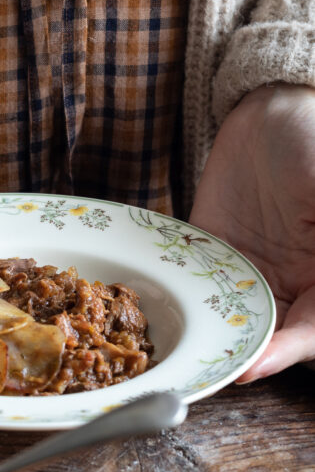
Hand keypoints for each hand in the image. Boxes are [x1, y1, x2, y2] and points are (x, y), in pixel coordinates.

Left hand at [190, 84, 314, 381]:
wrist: (272, 108)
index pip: (314, 329)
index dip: (290, 350)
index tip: (256, 364)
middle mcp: (298, 283)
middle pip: (276, 335)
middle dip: (248, 352)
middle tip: (216, 364)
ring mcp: (255, 271)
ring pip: (238, 319)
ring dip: (218, 334)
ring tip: (191, 349)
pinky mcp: (217, 254)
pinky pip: (205, 285)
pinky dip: (192, 302)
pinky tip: (171, 313)